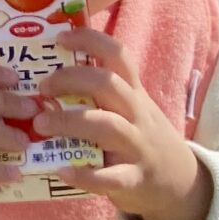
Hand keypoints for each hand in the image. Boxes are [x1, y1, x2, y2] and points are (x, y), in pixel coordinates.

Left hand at [35, 26, 214, 219]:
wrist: (179, 182)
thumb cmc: (137, 138)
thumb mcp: (127, 109)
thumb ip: (96, 93)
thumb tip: (42, 72)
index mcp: (132, 93)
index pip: (118, 56)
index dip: (91, 41)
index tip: (61, 37)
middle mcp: (137, 114)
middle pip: (109, 85)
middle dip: (71, 80)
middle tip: (41, 88)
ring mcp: (138, 146)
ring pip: (108, 126)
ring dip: (70, 122)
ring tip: (39, 125)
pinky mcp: (135, 178)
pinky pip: (112, 177)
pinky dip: (86, 175)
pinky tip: (62, 171)